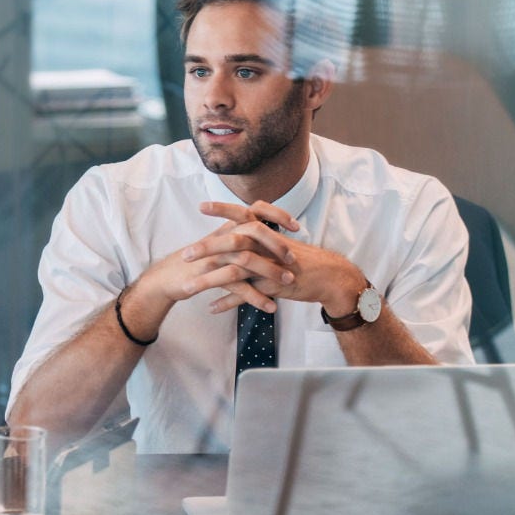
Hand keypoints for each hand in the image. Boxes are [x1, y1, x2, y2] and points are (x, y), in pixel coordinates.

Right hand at [131, 200, 297, 322]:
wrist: (168, 278)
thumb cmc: (196, 261)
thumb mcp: (218, 242)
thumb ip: (238, 235)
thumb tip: (262, 231)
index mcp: (228, 227)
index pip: (255, 210)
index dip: (276, 215)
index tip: (295, 226)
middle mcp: (222, 238)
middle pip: (254, 232)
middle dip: (277, 244)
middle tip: (293, 259)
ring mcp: (215, 257)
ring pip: (247, 260)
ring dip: (271, 272)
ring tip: (288, 283)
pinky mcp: (209, 277)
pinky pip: (237, 287)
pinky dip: (256, 297)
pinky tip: (270, 306)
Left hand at [195, 200, 365, 314]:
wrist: (330, 277)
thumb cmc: (305, 260)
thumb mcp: (281, 244)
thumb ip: (261, 238)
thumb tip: (243, 231)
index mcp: (267, 233)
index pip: (243, 214)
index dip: (222, 209)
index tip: (201, 205)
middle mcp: (267, 246)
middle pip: (232, 242)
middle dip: (206, 248)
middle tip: (185, 255)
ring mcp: (269, 266)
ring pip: (235, 272)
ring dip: (209, 280)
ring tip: (189, 288)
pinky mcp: (273, 287)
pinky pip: (246, 295)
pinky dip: (227, 302)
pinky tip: (212, 308)